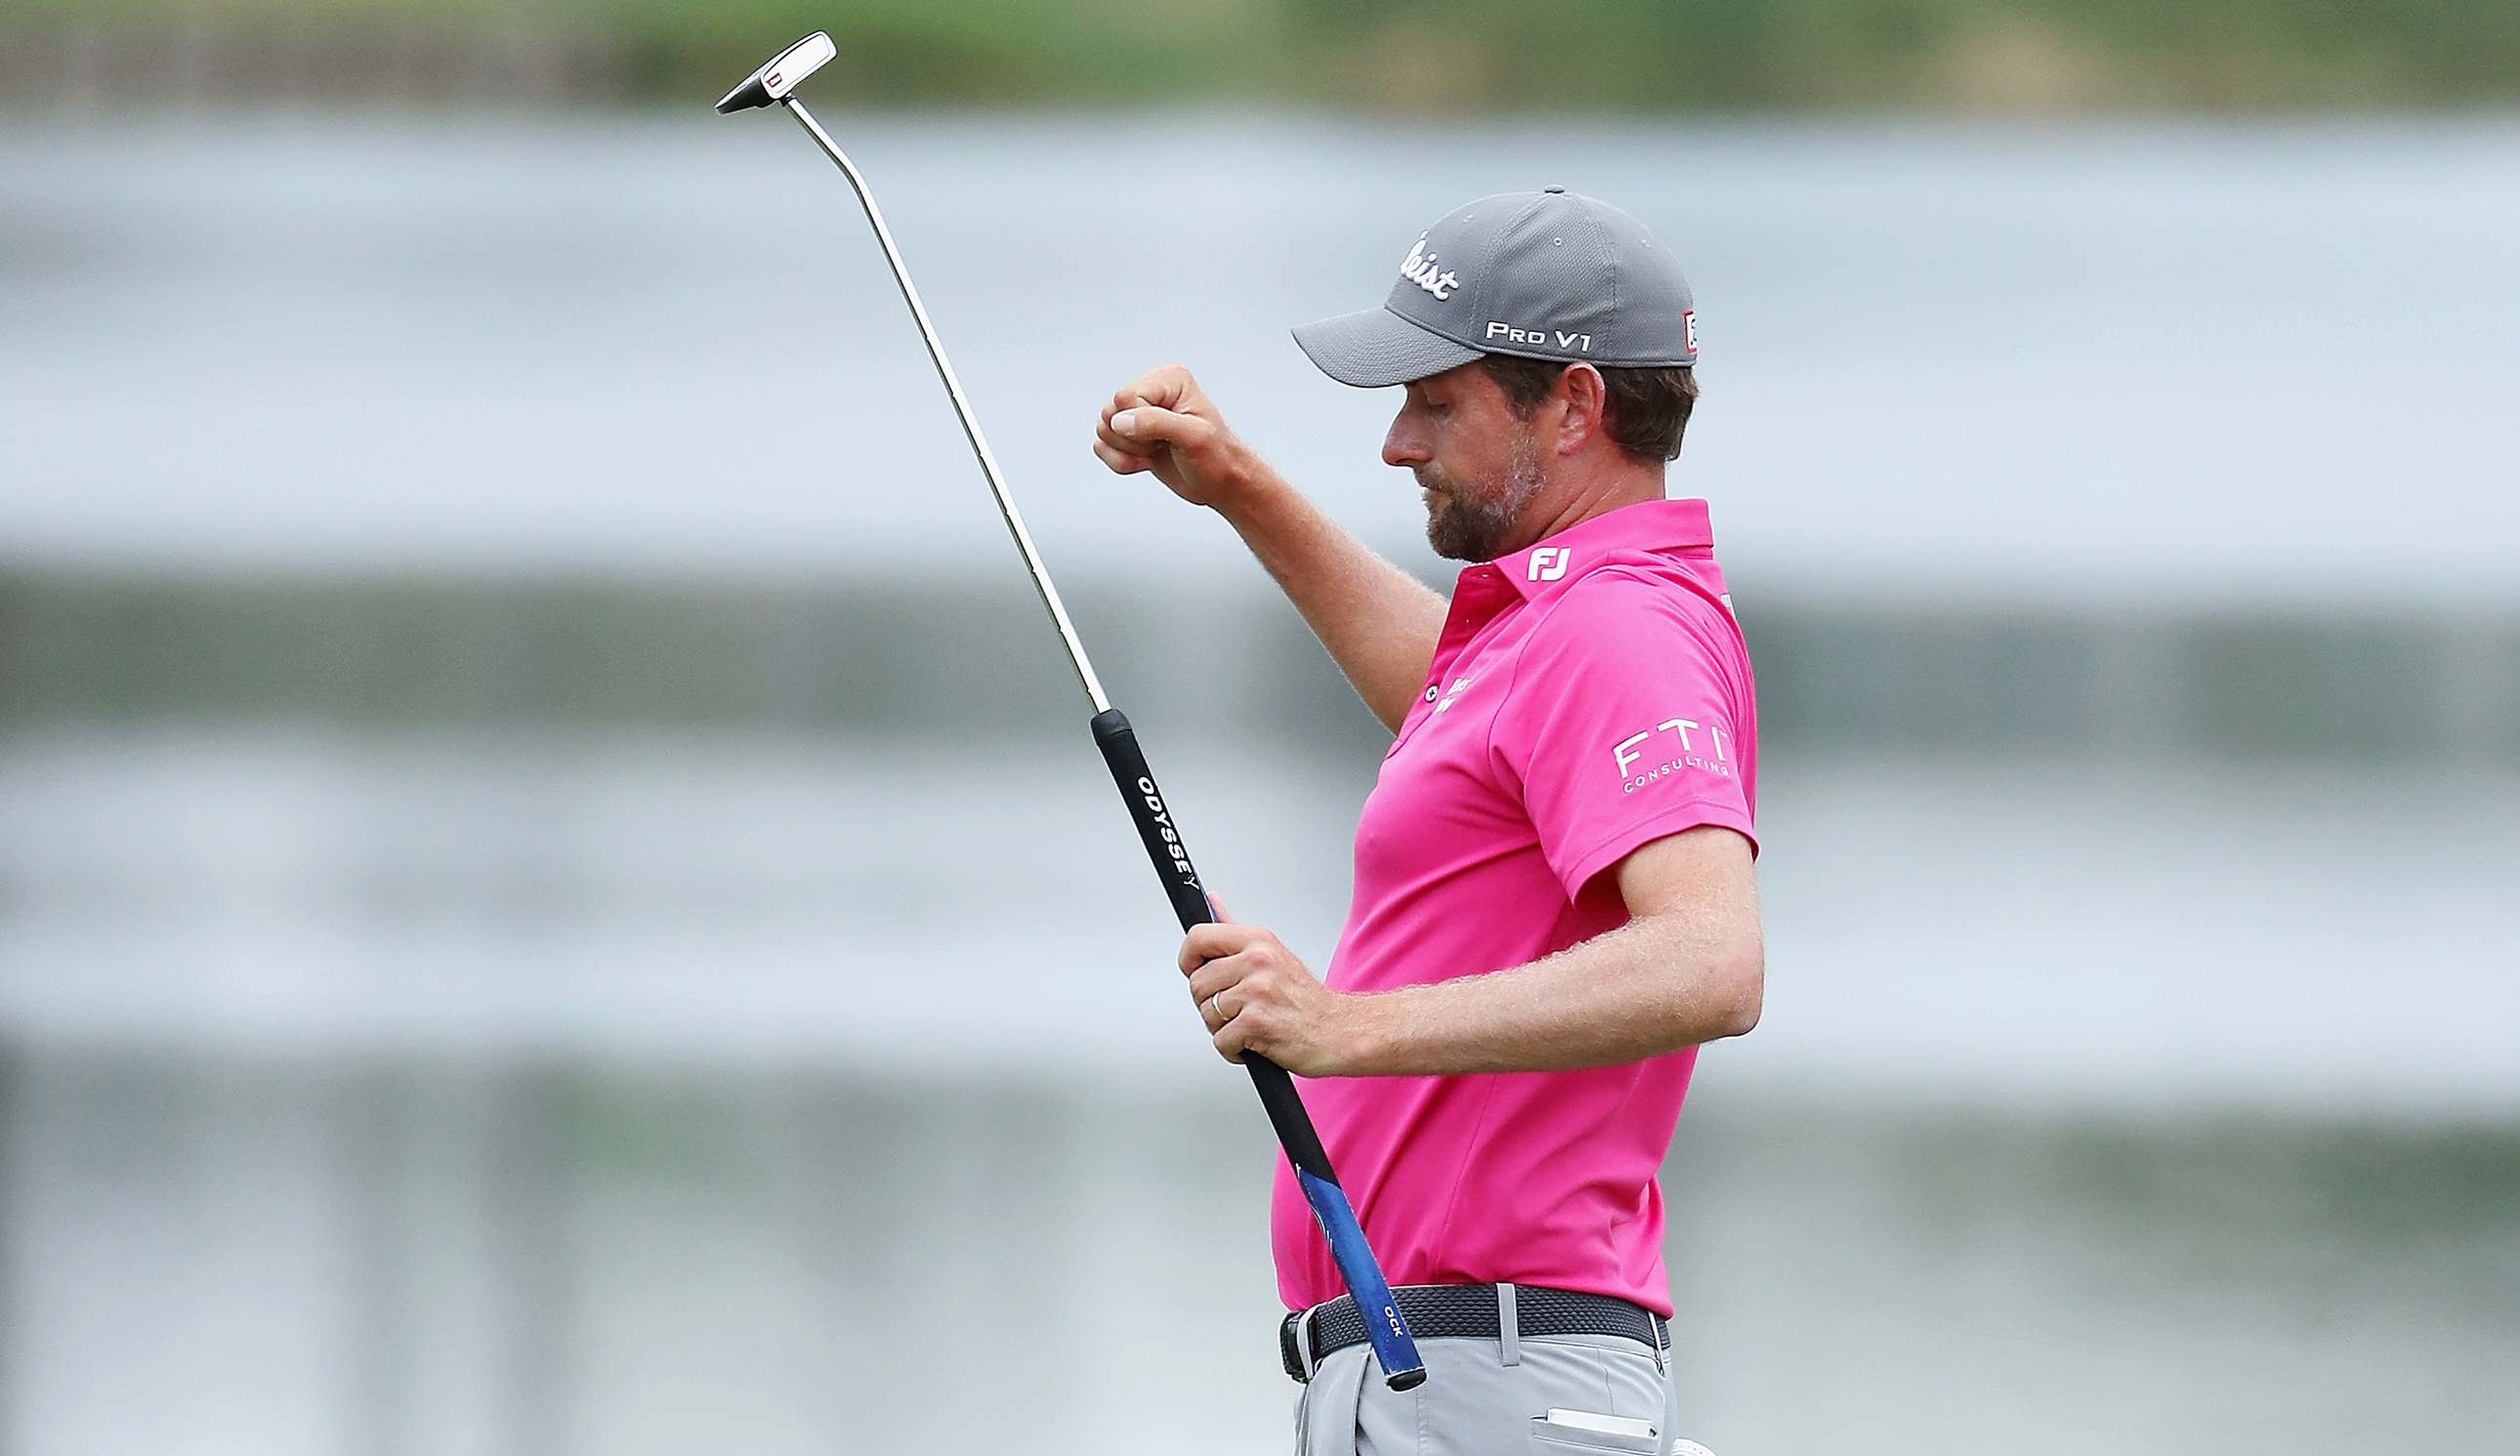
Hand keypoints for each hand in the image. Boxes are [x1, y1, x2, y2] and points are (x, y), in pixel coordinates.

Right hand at [1093, 365, 1252, 508]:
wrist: (1220, 482)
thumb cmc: (1217, 457)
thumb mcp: (1193, 437)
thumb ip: (1156, 423)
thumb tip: (1120, 421)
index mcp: (1169, 379)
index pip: (1126, 397)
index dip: (1140, 425)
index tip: (1167, 437)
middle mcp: (1151, 391)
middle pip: (1109, 412)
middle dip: (1133, 439)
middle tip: (1162, 445)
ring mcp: (1138, 413)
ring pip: (1103, 429)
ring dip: (1128, 452)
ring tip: (1157, 452)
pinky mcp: (1129, 434)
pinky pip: (1102, 446)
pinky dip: (1121, 462)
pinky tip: (1146, 461)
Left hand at [1181, 918, 1361, 1076]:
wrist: (1339, 1031)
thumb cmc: (1305, 999)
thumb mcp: (1272, 953)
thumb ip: (1234, 930)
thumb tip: (1211, 901)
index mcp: (1257, 940)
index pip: (1198, 937)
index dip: (1188, 959)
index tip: (1195, 971)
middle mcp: (1258, 961)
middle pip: (1197, 983)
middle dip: (1209, 1003)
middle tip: (1236, 1008)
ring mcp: (1257, 991)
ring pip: (1207, 1013)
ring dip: (1223, 1028)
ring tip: (1249, 1024)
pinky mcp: (1257, 1023)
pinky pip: (1220, 1040)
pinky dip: (1233, 1049)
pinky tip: (1253, 1041)